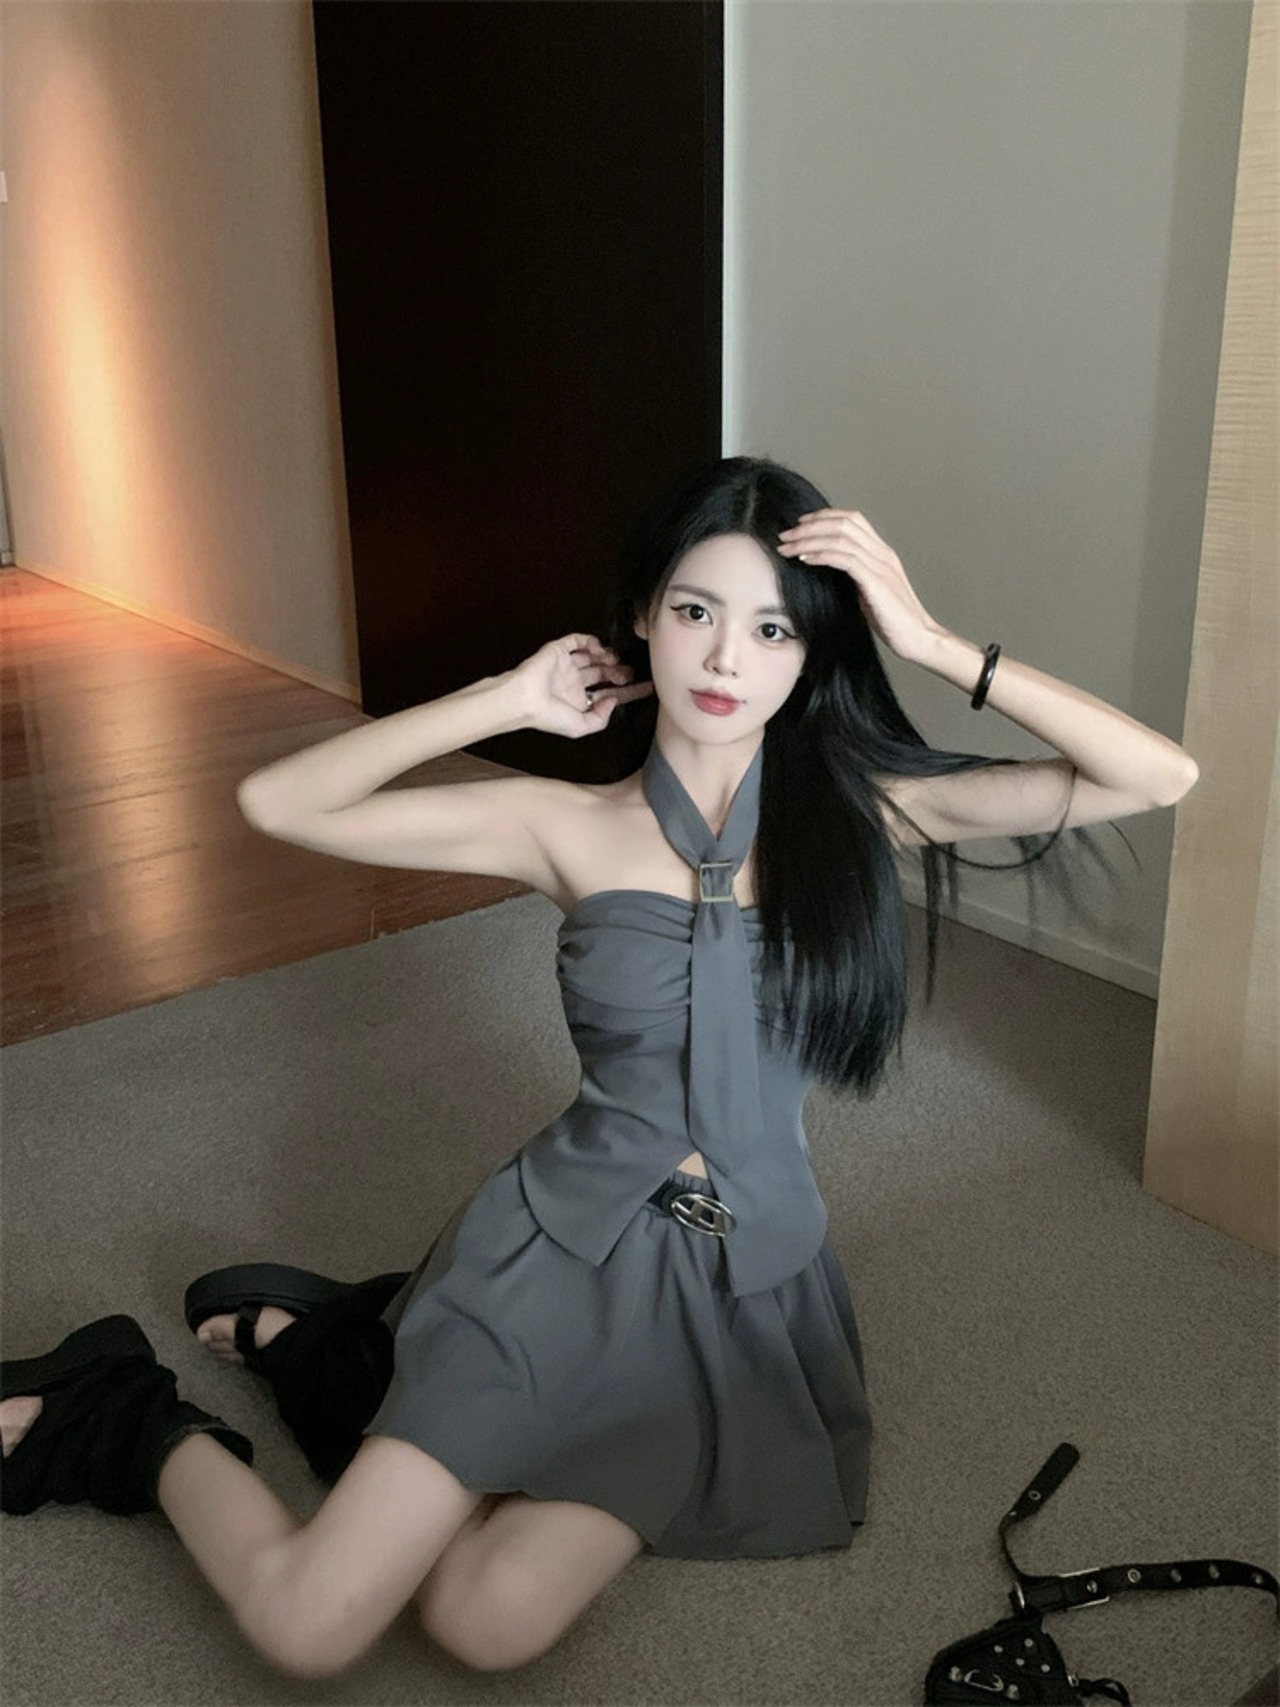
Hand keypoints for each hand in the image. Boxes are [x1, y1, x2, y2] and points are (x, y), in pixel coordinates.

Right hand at [511, 634, 652, 738]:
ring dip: (608, 657)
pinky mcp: (559, 651)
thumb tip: (613, 700)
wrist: (525, 700)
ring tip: (613, 662)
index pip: (610, 693)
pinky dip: (591, 642)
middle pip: (604, 673)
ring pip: (594, 656)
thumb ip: (601, 718)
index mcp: (578, 700)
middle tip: (629, 673)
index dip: (630, 690)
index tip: (648, 687)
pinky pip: (578, 641)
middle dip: (620, 672)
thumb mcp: (581, 728)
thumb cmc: (548, 716)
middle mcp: (574, 682)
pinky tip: (600, 649)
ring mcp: (567, 665)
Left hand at [776, 509, 942, 662]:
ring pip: (840, 538)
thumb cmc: (892, 620)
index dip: (824, 517)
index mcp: (882, 553)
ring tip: (786, 547)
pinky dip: (821, 555)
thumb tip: (826, 567)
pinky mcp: (876, 583)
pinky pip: (844, 559)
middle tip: (784, 535)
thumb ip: (854, 575)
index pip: (853, 519)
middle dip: (809, 526)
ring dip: (809, 540)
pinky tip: (804, 559)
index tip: (799, 524)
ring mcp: (881, 566)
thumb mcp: (869, 590)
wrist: (918, 638)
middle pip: (843, 523)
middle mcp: (883, 554)